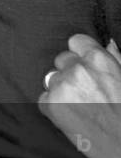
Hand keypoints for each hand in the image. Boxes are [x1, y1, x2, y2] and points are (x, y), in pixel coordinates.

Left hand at [38, 34, 120, 157]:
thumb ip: (114, 59)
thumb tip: (106, 42)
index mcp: (98, 60)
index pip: (76, 41)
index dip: (81, 53)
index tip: (86, 64)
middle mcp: (77, 69)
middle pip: (62, 59)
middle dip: (71, 71)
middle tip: (87, 92)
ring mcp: (61, 87)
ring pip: (52, 78)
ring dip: (62, 88)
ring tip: (82, 106)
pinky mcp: (49, 105)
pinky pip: (44, 97)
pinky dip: (54, 105)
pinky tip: (72, 116)